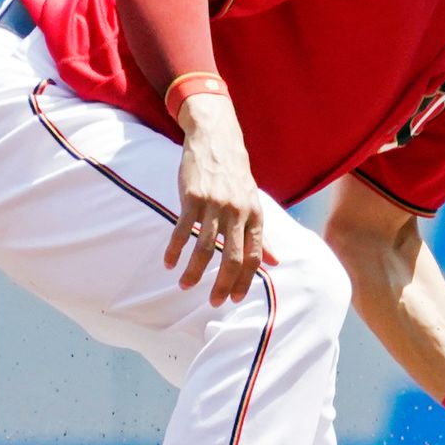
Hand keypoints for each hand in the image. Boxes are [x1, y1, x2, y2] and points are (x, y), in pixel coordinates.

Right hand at [164, 95, 266, 305]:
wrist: (217, 142)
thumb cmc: (236, 178)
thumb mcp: (255, 204)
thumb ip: (263, 235)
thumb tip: (276, 262)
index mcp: (255, 216)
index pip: (254, 257)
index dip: (245, 281)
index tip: (234, 299)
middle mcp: (237, 213)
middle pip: (232, 258)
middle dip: (222, 285)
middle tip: (213, 303)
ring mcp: (214, 205)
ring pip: (204, 248)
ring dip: (194, 272)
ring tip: (185, 286)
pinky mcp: (192, 198)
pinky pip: (182, 231)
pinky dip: (174, 250)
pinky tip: (168, 263)